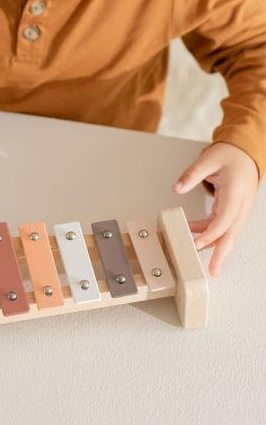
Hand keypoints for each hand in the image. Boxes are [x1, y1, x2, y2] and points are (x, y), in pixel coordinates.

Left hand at [172, 142, 258, 275]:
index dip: (211, 234)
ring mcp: (238, 209)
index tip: (198, 244)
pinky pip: (221, 225)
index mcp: (236, 193)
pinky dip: (208, 231)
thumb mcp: (209, 159)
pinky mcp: (232, 209)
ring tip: (195, 255)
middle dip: (222, 254)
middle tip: (213, 271)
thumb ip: (192, 174)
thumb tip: (177, 188)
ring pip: (227, 233)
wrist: (246, 152)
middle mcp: (240, 204)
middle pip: (232, 234)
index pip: (225, 219)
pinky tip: (193, 232)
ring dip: (214, 246)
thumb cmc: (231, 155)